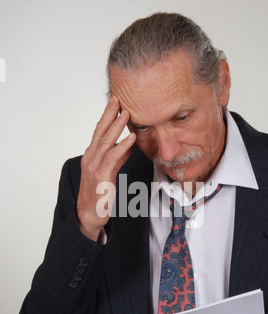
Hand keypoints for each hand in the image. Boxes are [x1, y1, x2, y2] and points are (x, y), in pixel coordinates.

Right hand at [77, 96, 135, 240]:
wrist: (89, 214)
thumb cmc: (99, 193)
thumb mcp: (109, 171)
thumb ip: (118, 157)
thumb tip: (128, 144)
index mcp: (91, 155)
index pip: (99, 131)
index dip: (107, 116)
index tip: (115, 102)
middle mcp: (90, 158)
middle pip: (100, 132)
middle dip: (109, 115)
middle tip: (118, 99)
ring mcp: (94, 167)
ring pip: (105, 142)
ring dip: (116, 127)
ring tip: (126, 114)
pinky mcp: (101, 177)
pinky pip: (112, 159)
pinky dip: (122, 147)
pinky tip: (131, 139)